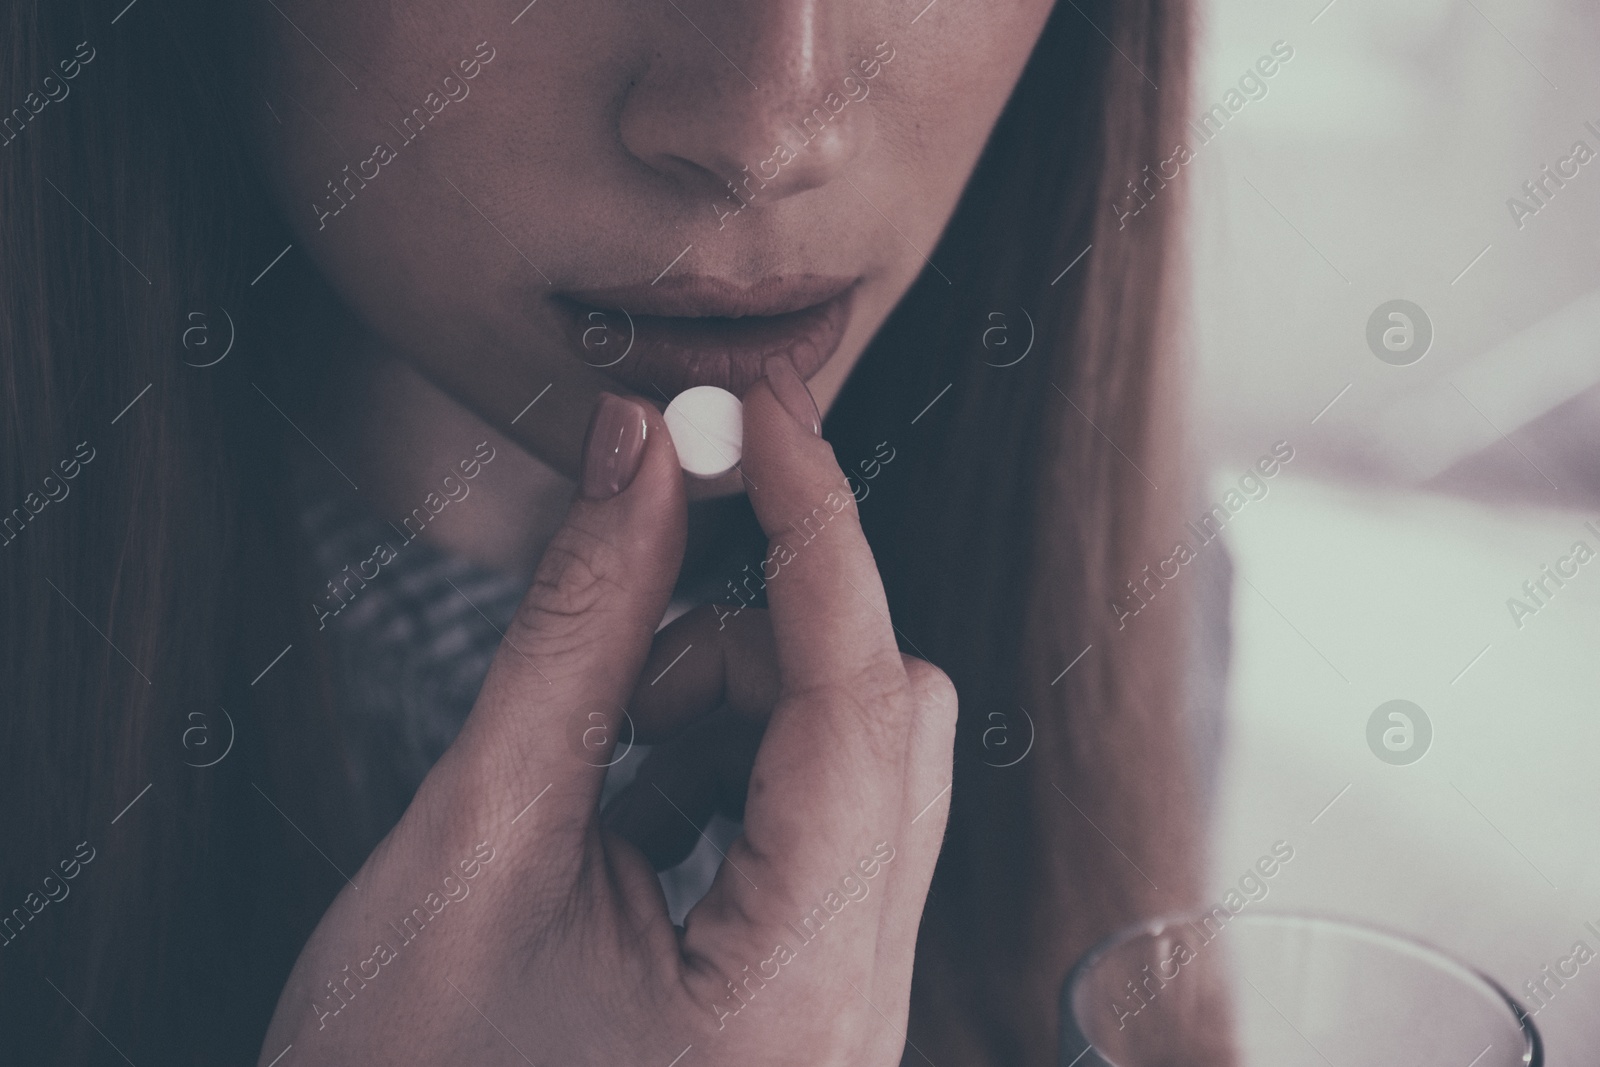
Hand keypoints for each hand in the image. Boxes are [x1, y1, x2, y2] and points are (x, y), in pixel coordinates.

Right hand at [258, 368, 958, 1066]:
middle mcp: (856, 1013)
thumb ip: (576, 631)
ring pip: (869, 770)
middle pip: (890, 728)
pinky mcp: (808, 999)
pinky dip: (741, 767)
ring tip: (618, 739)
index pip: (858, 702)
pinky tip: (638, 791)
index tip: (764, 419)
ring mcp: (842, 1013)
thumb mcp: (477, 835)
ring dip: (745, 706)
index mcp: (790, 991)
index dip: (816, 531)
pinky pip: (828, 828)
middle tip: (634, 640)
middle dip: (763, 641)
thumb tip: (637, 455)